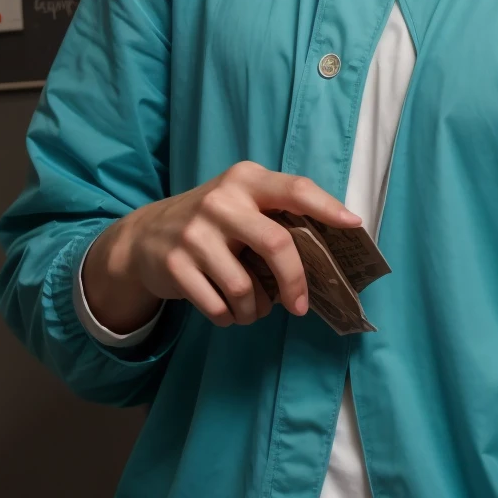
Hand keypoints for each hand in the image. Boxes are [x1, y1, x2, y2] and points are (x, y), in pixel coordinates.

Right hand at [83, 161, 361, 332]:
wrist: (144, 237)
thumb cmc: (213, 223)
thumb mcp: (241, 202)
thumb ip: (277, 215)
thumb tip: (329, 253)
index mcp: (245, 180)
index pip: (295, 189)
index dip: (327, 207)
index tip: (353, 225)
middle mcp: (220, 202)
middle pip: (276, 244)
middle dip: (294, 282)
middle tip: (299, 306)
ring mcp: (195, 234)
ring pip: (245, 287)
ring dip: (256, 309)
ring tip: (254, 309)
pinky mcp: (175, 265)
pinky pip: (218, 306)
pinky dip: (230, 317)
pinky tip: (229, 311)